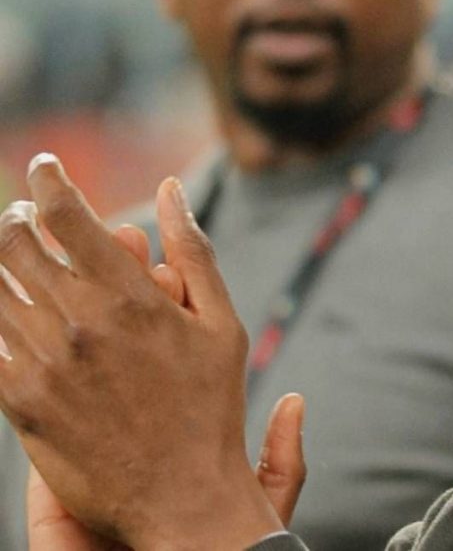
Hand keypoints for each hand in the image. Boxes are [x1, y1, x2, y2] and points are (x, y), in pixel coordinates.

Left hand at [0, 154, 285, 548]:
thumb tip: (172, 188)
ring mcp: (43, 364)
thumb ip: (192, 251)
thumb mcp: (221, 323)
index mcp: (129, 298)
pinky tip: (8, 310)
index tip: (45, 165)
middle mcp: (79, 324)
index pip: (67, 217)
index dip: (49, 180)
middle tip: (22, 214)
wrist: (182, 496)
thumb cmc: (212, 406)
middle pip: (16, 246)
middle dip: (16, 218)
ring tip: (10, 255)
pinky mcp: (20, 402)